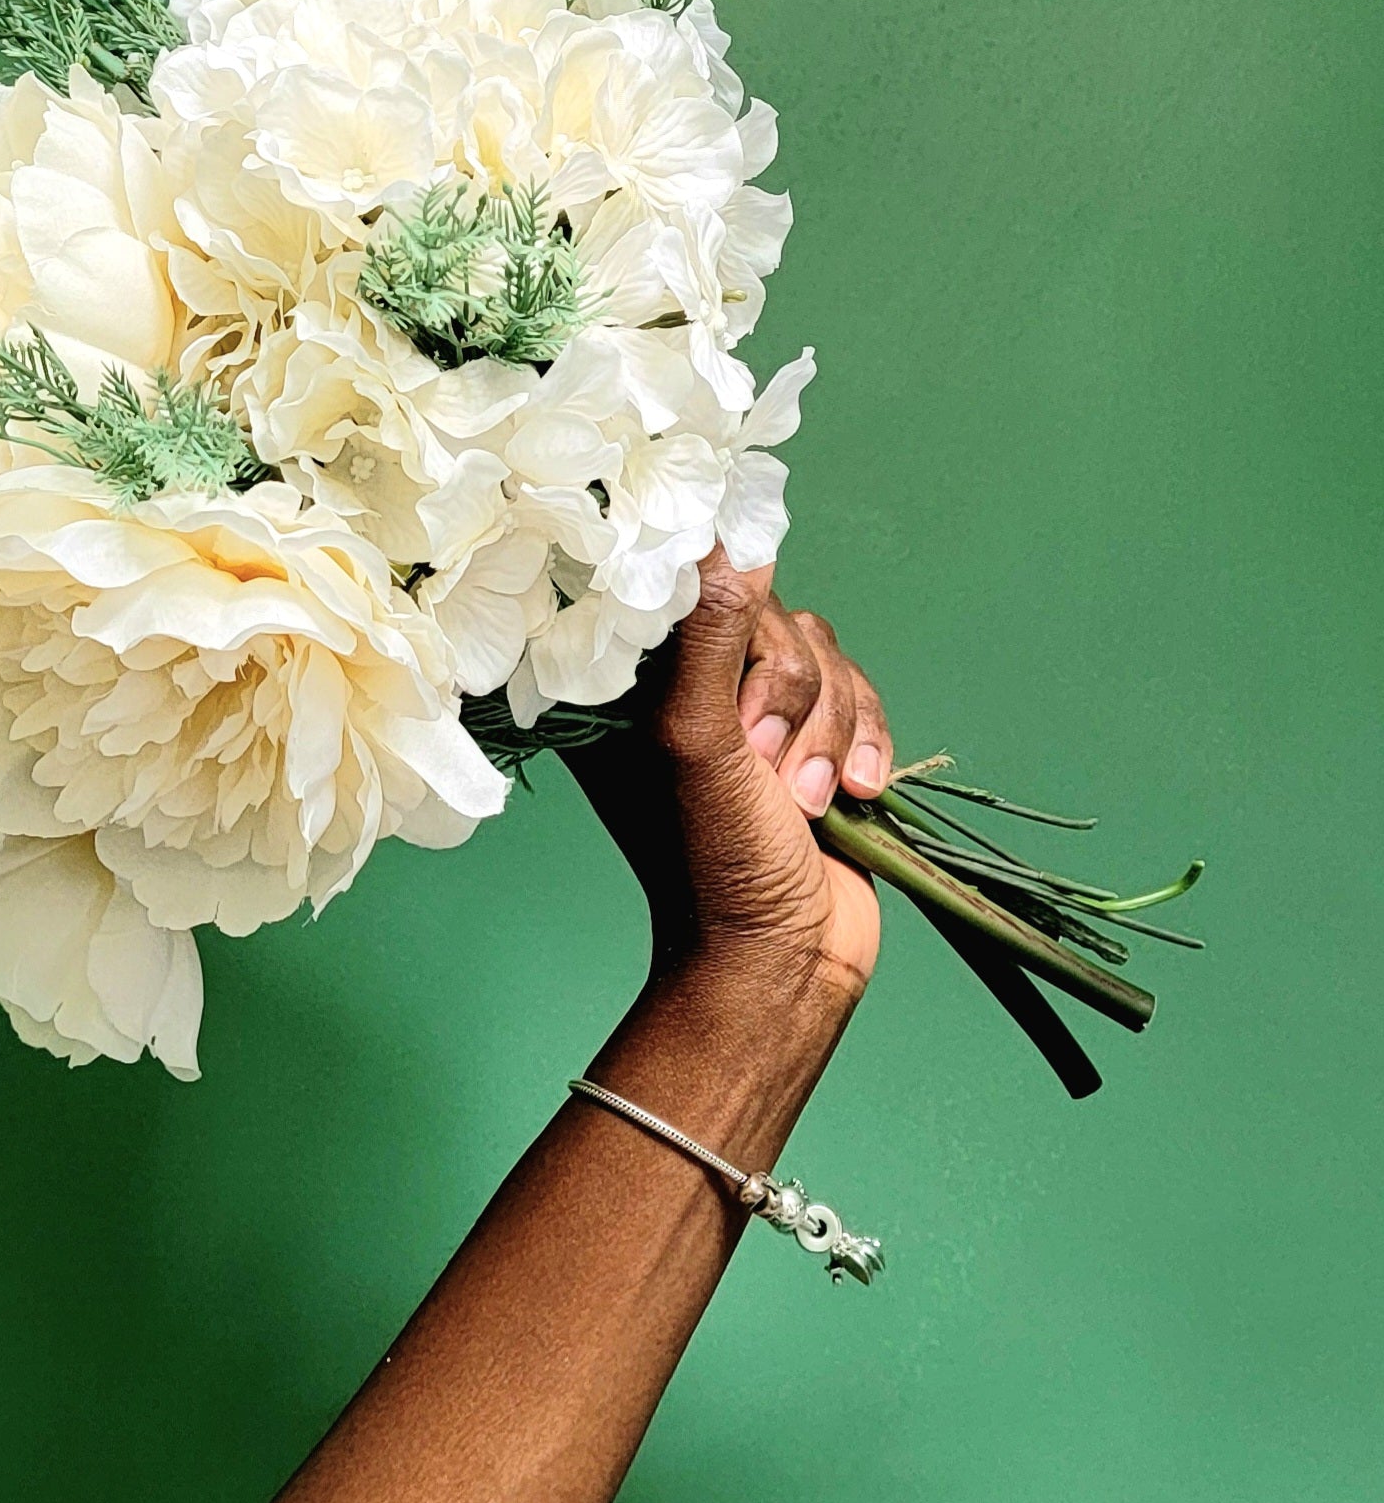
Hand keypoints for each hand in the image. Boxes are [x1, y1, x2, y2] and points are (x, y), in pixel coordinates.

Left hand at [566, 550, 883, 998]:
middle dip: (790, 697)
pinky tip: (856, 799)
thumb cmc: (718, 862)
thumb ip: (714, 635)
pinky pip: (861, 694)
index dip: (728, 621)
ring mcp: (755, 713)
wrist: (786, 962)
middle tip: (767, 768)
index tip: (740, 688)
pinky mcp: (814, 738)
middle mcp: (689, 687)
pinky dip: (867, 744)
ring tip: (808, 803)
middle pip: (772, 618)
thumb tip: (731, 540)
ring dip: (830, 733)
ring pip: (824, 655)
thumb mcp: (700, 739)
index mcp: (634, 682)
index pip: (689, 589)